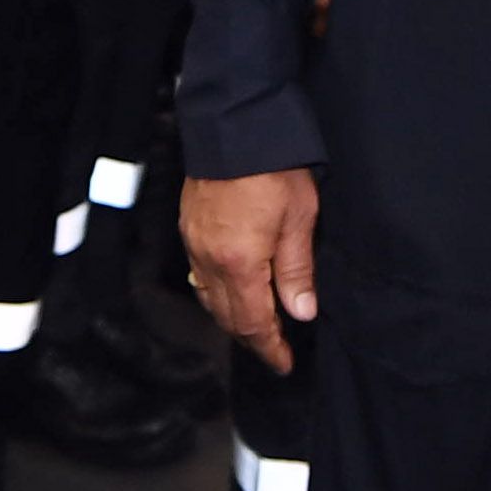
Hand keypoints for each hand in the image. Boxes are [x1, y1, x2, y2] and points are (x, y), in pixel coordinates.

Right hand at [182, 167, 319, 372]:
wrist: (233, 126)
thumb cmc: (272, 168)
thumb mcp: (300, 219)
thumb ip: (297, 270)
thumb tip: (301, 313)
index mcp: (239, 263)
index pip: (253, 323)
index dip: (270, 348)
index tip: (284, 364)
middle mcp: (209, 261)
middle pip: (227, 317)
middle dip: (252, 338)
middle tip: (275, 349)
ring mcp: (194, 245)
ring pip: (209, 299)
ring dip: (233, 318)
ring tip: (258, 326)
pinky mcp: (189, 229)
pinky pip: (200, 277)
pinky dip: (217, 294)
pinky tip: (233, 291)